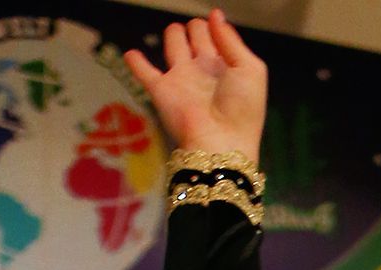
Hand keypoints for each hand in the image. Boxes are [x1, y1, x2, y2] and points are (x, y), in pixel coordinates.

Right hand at [125, 9, 266, 162]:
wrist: (221, 143)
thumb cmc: (242, 110)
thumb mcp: (250, 70)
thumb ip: (231, 40)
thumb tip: (215, 15)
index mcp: (226, 66)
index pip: (218, 36)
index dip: (218, 28)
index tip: (217, 23)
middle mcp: (203, 70)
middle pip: (195, 37)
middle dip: (196, 28)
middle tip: (197, 28)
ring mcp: (181, 80)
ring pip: (174, 47)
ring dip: (174, 35)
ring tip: (175, 31)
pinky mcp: (162, 91)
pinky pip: (145, 73)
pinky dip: (136, 64)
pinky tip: (130, 54)